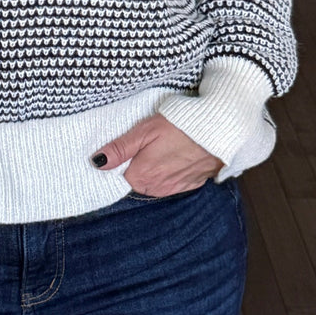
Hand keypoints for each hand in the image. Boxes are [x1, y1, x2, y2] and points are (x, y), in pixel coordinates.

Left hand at [91, 114, 222, 196]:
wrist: (218, 130)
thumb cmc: (179, 126)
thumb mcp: (144, 131)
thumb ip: (120, 148)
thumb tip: (97, 162)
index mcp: (140, 177)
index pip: (120, 174)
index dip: (122, 159)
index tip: (128, 146)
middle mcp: (156, 188)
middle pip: (137, 178)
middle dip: (138, 164)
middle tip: (148, 142)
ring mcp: (174, 188)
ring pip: (155, 181)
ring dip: (156, 168)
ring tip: (164, 146)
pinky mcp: (191, 184)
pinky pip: (173, 181)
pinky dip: (172, 170)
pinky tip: (177, 154)